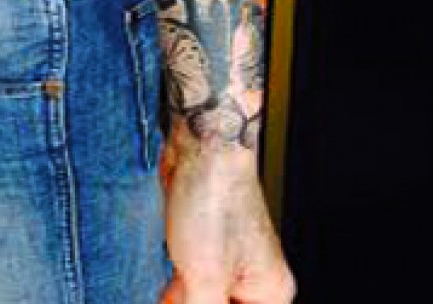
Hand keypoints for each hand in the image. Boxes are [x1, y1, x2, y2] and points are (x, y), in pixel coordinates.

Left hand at [158, 128, 295, 303]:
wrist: (201, 144)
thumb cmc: (215, 198)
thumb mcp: (204, 278)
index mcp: (269, 293)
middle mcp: (252, 278)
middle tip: (177, 301)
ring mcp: (227, 261)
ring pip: (203, 302)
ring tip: (168, 296)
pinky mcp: (202, 245)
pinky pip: (189, 283)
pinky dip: (174, 294)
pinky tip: (163, 294)